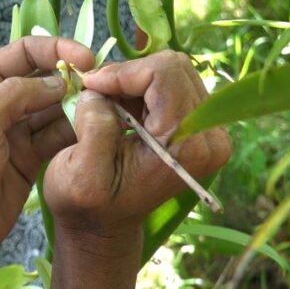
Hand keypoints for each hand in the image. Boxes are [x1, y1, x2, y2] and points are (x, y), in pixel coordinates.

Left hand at [0, 36, 93, 256]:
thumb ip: (15, 94)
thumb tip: (58, 81)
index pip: (23, 52)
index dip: (57, 50)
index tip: (87, 59)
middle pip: (43, 78)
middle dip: (72, 80)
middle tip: (104, 89)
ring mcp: (15, 130)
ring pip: (54, 109)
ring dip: (78, 107)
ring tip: (105, 110)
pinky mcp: (29, 156)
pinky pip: (56, 137)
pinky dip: (75, 133)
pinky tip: (95, 131)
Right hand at [43, 50, 230, 287]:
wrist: (104, 224)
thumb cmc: (88, 205)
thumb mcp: (80, 174)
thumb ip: (94, 127)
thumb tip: (99, 90)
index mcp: (186, 147)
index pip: (165, 74)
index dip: (122, 72)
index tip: (91, 87)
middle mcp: (208, 136)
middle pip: (173, 66)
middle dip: (128, 74)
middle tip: (97, 94)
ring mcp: (207, 130)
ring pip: (171, 70)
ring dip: (133, 80)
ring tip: (106, 103)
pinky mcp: (198, 126)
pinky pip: (171, 82)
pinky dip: (140, 86)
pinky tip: (121, 108)